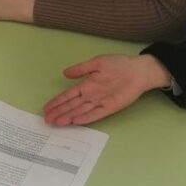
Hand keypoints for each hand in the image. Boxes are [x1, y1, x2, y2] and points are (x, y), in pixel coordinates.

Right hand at [44, 54, 171, 125]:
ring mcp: (100, 102)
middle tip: (47, 120)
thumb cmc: (119, 64)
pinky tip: (76, 121)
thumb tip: (65, 72)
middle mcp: (91, 95)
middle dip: (59, 112)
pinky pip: (96, 114)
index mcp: (87, 84)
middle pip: (72, 105)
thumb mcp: (97, 62)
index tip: (46, 108)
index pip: (68, 95)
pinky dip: (86, 118)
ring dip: (69, 116)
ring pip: (81, 111)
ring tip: (57, 122)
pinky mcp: (110, 107)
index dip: (57, 101)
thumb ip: (82, 69)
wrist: (138, 70)